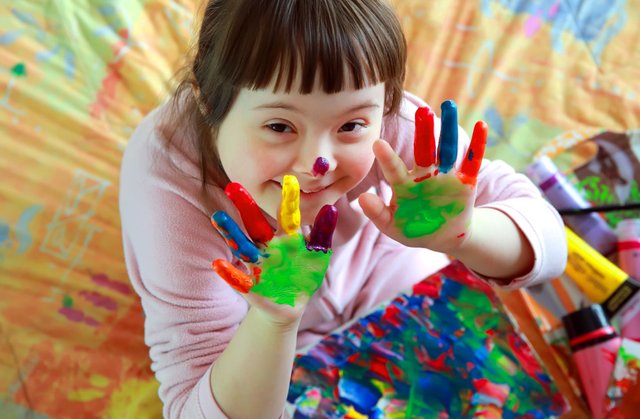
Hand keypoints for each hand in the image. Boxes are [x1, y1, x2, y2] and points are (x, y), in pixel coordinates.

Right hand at [210, 176, 337, 323]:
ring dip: (231, 232)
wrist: (291, 305)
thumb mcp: (318, 255)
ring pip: (242, 246)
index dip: (288, 199)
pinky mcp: (251, 287)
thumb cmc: (304, 275)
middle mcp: (268, 247)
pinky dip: (229, 273)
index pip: (286, 215)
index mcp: (286, 238)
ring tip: (218, 217)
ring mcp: (258, 265)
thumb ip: (322, 233)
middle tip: (233, 186)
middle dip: (245, 207)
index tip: (289, 179)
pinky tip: (218, 264)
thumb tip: (331, 208)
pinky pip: (238, 279)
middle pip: (255, 224)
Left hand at [359, 100, 486, 253]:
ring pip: (447, 149)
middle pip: (423, 149)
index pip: (394, 169)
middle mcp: (424, 175)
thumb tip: (362, 198)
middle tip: (421, 111)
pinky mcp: (465, 181)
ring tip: (448, 106)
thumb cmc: (413, 229)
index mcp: (404, 184)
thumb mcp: (392, 226)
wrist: (442, 238)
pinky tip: (481, 125)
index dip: (387, 158)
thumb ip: (377, 213)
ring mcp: (445, 176)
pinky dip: (478, 144)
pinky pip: (472, 161)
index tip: (377, 143)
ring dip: (448, 129)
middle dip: (423, 131)